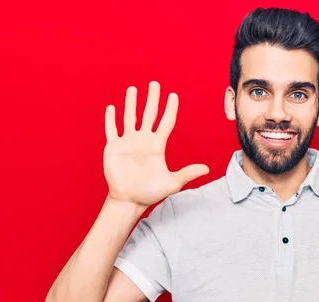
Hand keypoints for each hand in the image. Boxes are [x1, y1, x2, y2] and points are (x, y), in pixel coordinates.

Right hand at [103, 81, 208, 206]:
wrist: (129, 199)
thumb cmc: (150, 192)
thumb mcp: (172, 183)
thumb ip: (188, 173)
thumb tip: (207, 169)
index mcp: (157, 145)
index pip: (165, 122)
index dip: (169, 109)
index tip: (173, 95)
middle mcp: (143, 140)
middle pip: (149, 114)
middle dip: (152, 99)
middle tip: (155, 84)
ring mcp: (128, 143)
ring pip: (129, 117)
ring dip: (131, 103)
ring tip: (133, 89)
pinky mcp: (113, 148)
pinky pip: (112, 130)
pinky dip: (111, 119)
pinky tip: (112, 107)